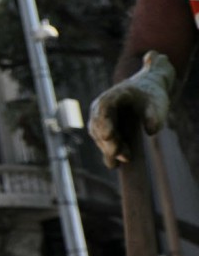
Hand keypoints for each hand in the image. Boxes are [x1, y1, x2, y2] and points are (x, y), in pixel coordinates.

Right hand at [88, 50, 176, 166]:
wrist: (145, 91)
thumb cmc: (151, 96)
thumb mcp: (157, 103)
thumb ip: (155, 116)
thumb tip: (152, 132)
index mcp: (113, 95)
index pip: (103, 108)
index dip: (104, 122)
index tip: (108, 136)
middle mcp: (100, 107)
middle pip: (99, 125)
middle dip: (109, 143)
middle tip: (125, 157)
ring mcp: (99, 117)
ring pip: (99, 136)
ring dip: (110, 149)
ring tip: (127, 158)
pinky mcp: (102, 127)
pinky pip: (102, 141)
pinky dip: (109, 151)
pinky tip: (116, 164)